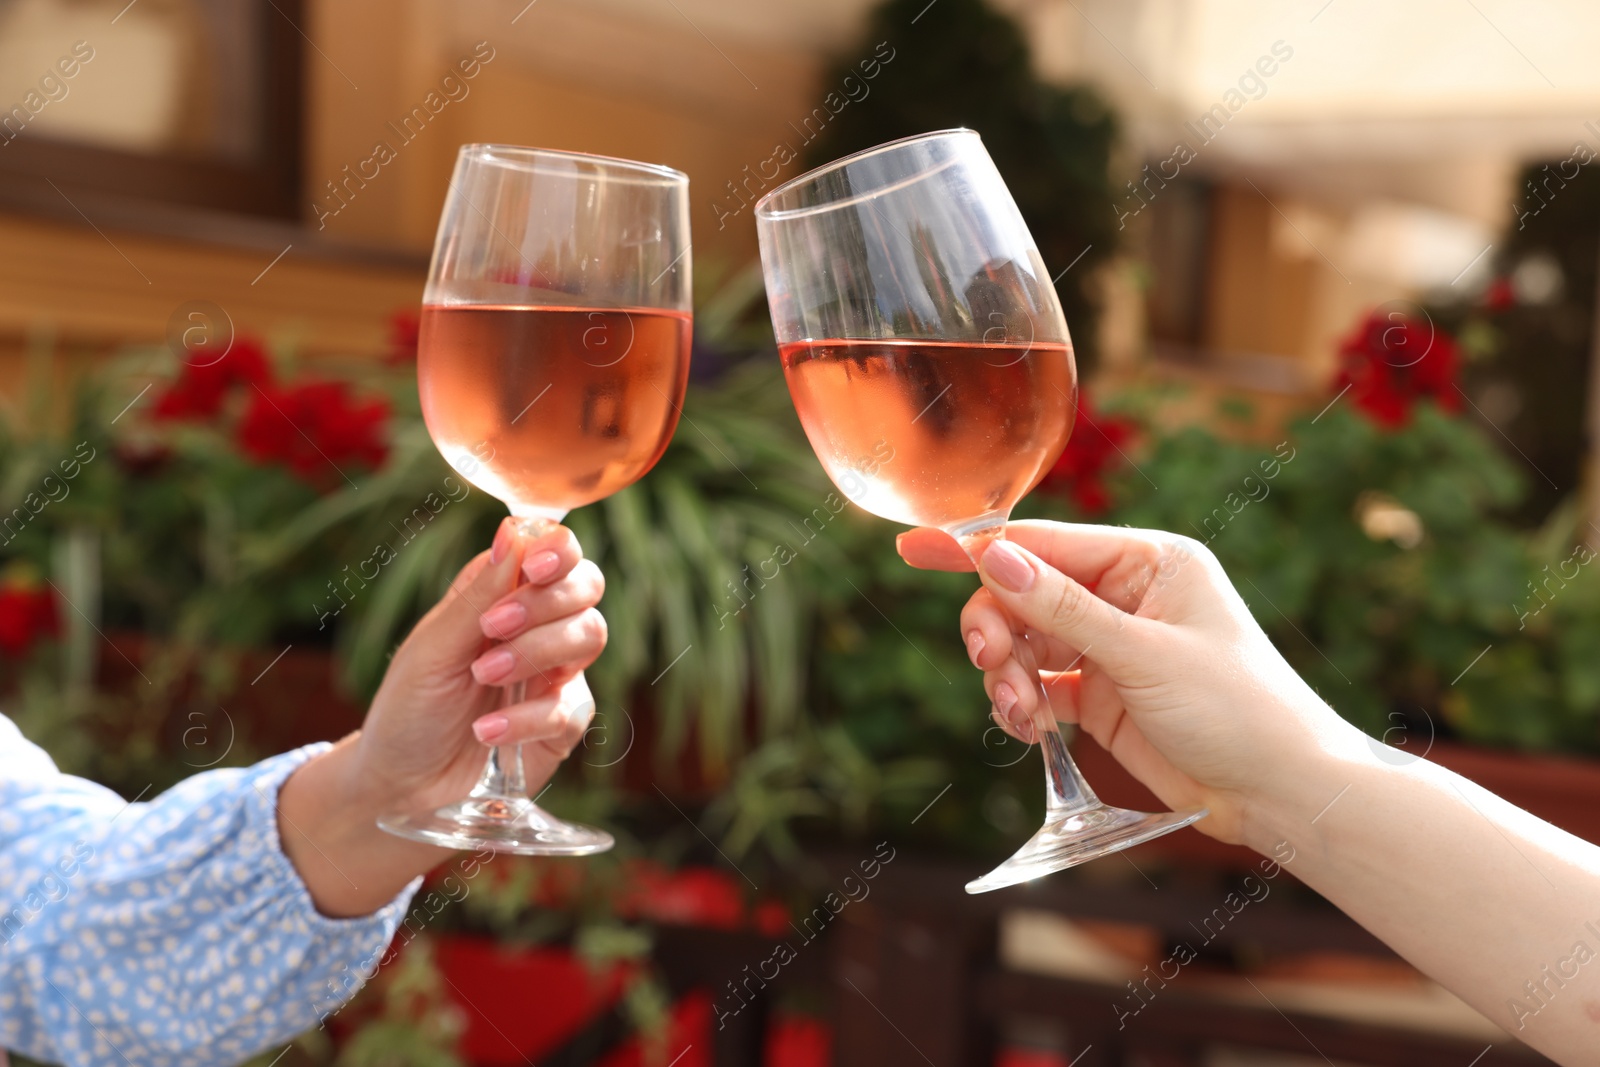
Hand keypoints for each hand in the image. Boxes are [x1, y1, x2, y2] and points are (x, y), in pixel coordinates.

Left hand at [278, 517, 606, 915]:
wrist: (402, 787)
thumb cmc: (409, 710)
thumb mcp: (432, 648)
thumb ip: (478, 595)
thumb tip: (514, 532)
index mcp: (502, 594)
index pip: (555, 552)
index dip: (558, 550)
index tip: (536, 566)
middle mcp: (538, 627)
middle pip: (586, 587)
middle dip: (546, 603)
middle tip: (494, 629)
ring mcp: (555, 674)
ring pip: (589, 636)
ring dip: (536, 652)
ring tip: (485, 676)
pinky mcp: (563, 723)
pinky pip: (570, 705)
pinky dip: (527, 717)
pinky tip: (488, 730)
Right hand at [897, 521, 1360, 845]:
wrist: (1282, 793)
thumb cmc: (1239, 709)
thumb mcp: (1144, 654)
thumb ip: (1062, 608)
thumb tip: (993, 558)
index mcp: (1148, 561)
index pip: (1045, 541)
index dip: (978, 547)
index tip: (913, 548)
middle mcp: (1125, 594)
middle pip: (1022, 593)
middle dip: (996, 629)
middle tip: (991, 664)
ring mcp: (1111, 645)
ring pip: (1023, 643)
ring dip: (1008, 677)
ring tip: (1021, 715)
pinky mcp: (1101, 695)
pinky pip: (1038, 685)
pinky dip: (1023, 705)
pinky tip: (1029, 730)